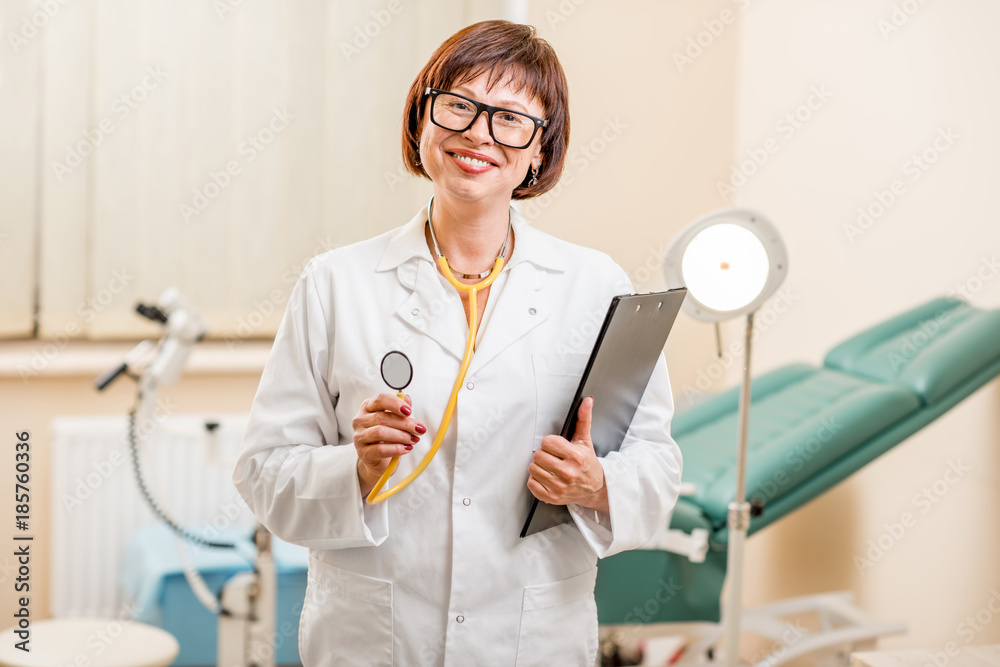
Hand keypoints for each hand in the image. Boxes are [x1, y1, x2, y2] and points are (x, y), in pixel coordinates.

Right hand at [352, 393, 425, 497]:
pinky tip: (406, 448)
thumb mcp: (394, 421)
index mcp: (368, 407)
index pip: (379, 400)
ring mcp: (359, 437)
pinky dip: (396, 449)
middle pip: (382, 417)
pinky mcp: (363, 452)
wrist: (378, 459)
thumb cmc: (385, 437)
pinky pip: (380, 449)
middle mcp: (360, 420)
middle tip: (419, 429)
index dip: (395, 404)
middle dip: (404, 423)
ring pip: (380, 433)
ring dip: (401, 436)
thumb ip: (400, 409)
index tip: (409, 411)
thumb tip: (407, 398)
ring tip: (413, 439)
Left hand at [527, 396, 608, 513]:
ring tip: (551, 468)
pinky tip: (547, 478)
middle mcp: (567, 473)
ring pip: (533, 469)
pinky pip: (531, 484)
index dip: (550, 443)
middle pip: (538, 456)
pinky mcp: (552, 497)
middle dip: (544, 455)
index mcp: (575, 457)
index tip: (557, 448)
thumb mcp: (585, 441)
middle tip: (554, 458)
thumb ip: (583, 420)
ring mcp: (559, 487)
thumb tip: (587, 401)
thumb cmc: (588, 464)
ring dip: (539, 467)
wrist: (594, 489)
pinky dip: (536, 481)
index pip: (547, 442)